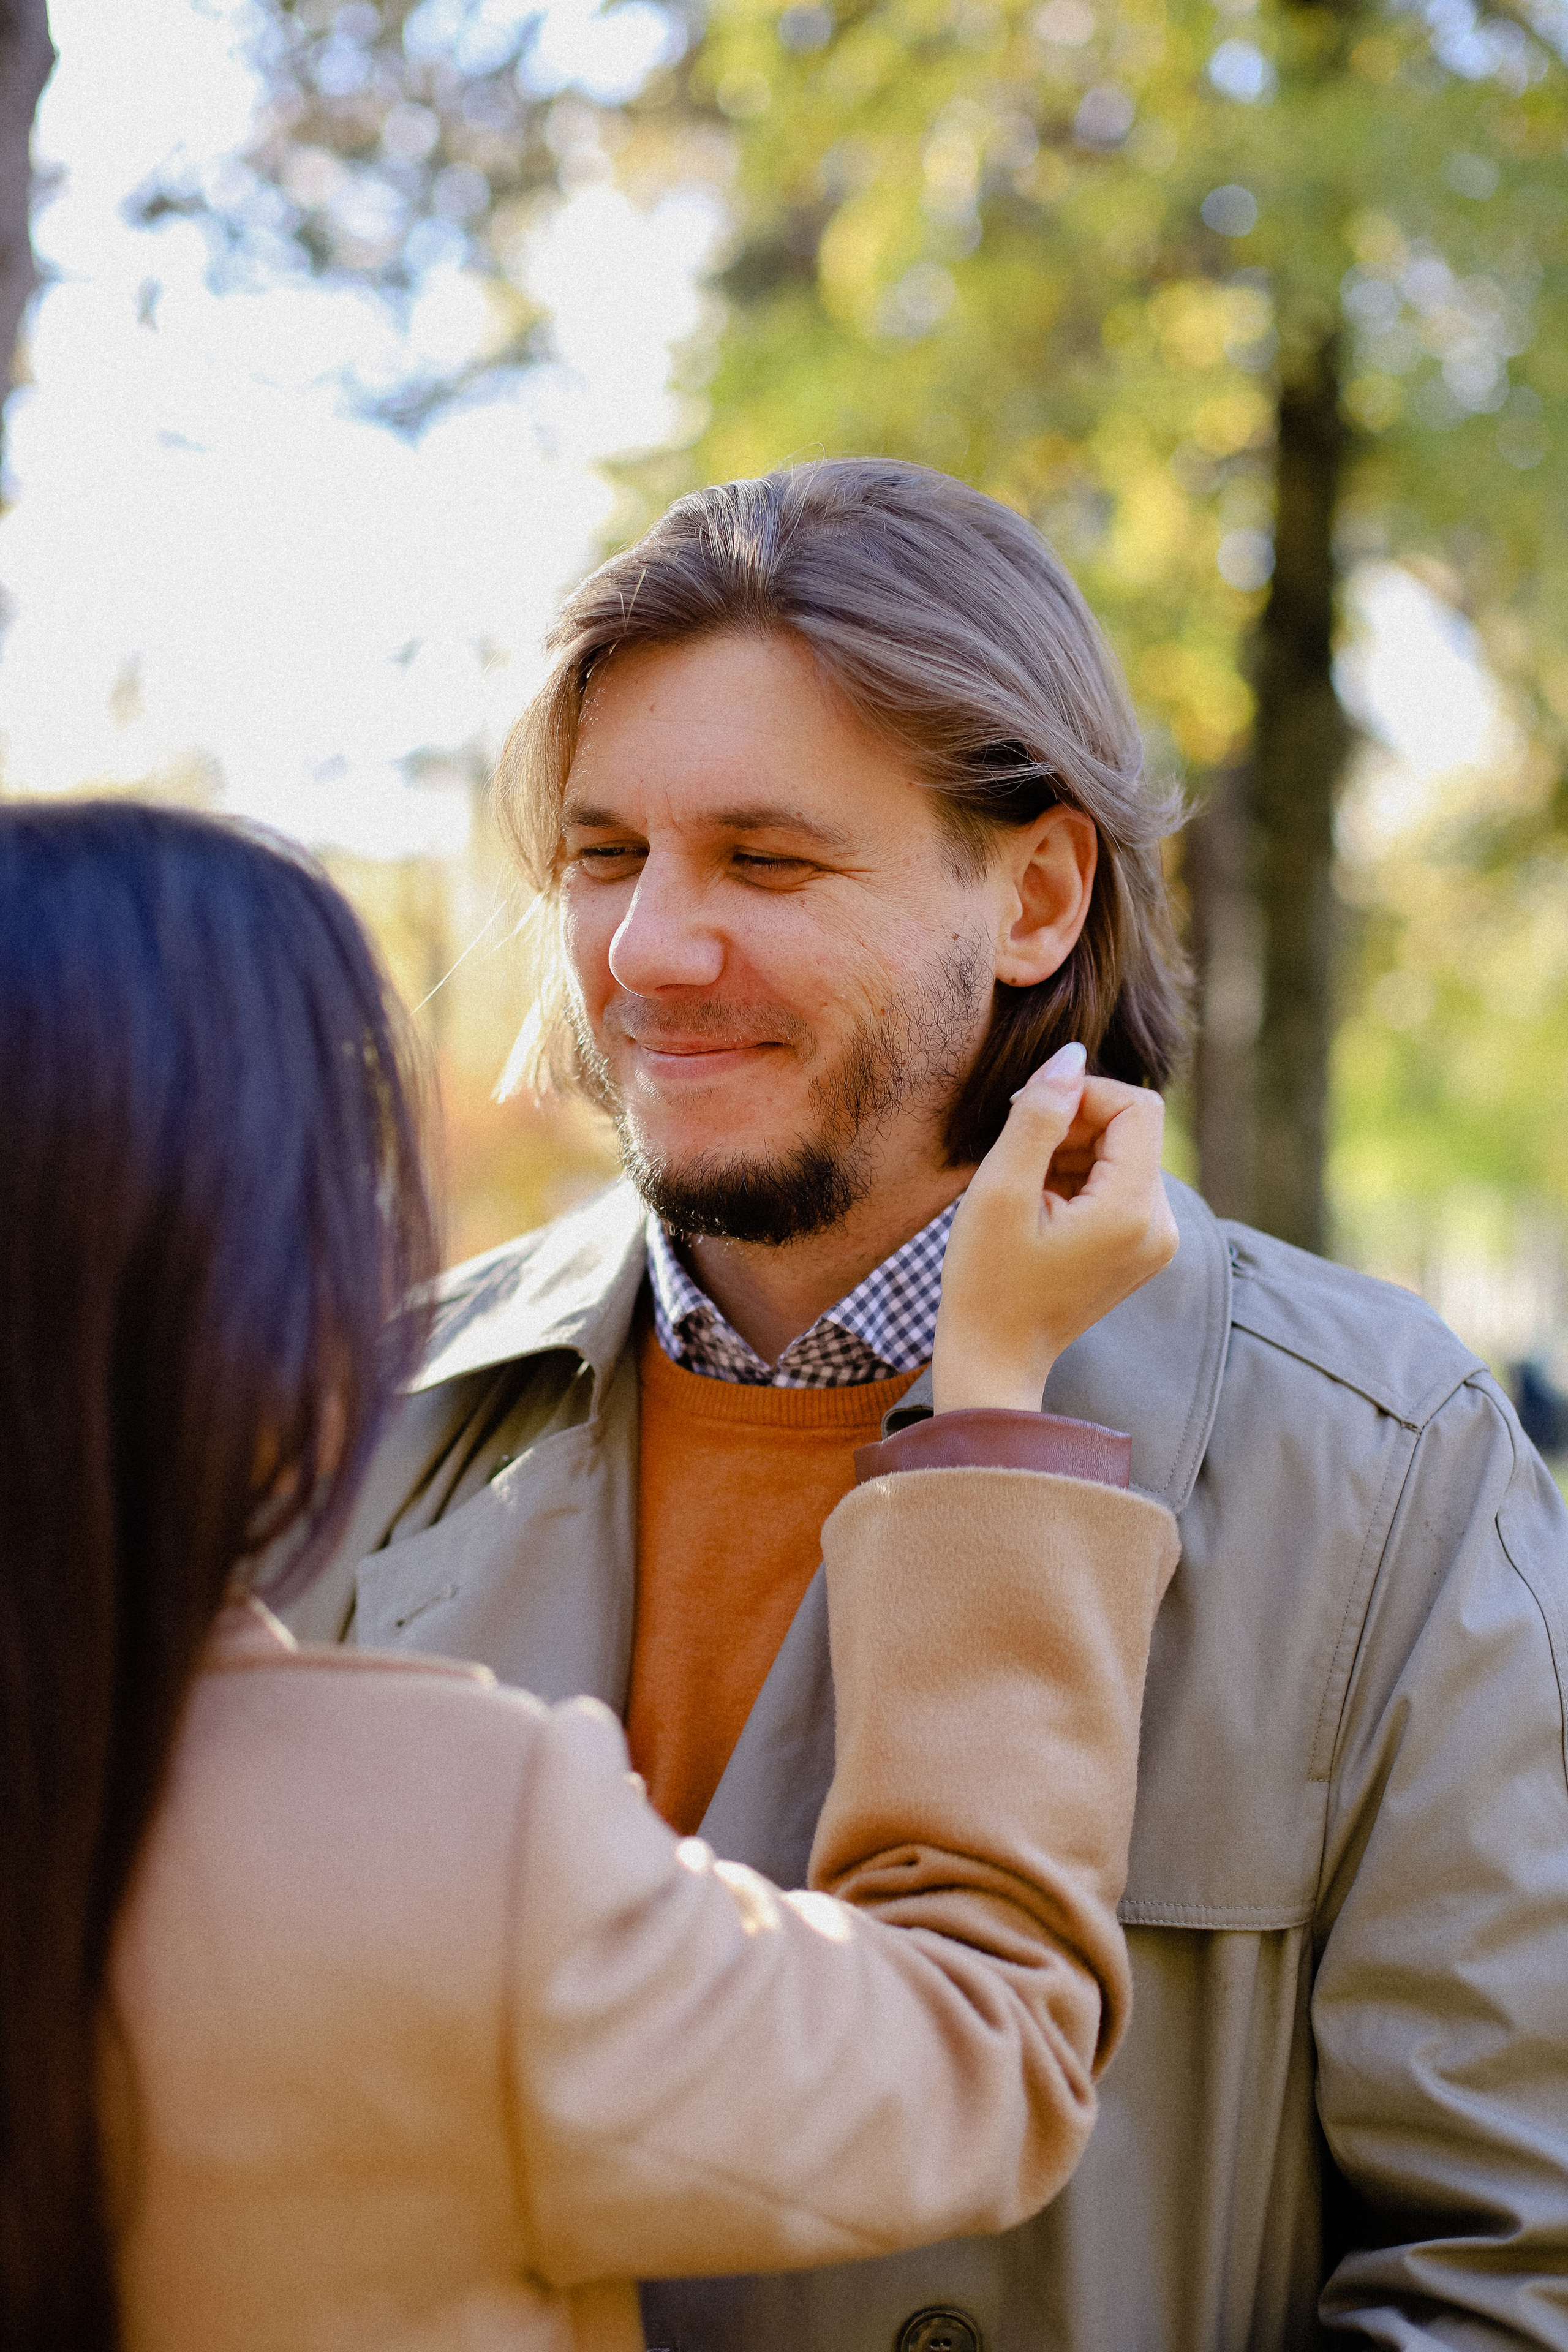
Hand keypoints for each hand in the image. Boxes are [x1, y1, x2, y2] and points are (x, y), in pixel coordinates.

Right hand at [931, 1042, 1179, 1413]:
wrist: (994, 1358)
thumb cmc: (986, 1281)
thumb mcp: (1000, 1191)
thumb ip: (1038, 1116)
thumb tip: (1071, 1056)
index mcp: (1134, 1211)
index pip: (1136, 1107)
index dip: (1083, 1095)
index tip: (1029, 1116)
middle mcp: (1162, 1225)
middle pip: (1132, 1129)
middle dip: (1074, 1127)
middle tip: (1018, 1160)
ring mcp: (1156, 1240)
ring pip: (1123, 1154)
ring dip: (1072, 1153)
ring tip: (1026, 1191)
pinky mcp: (1141, 1247)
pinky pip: (1120, 1184)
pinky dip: (1080, 1180)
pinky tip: (1041, 1208)